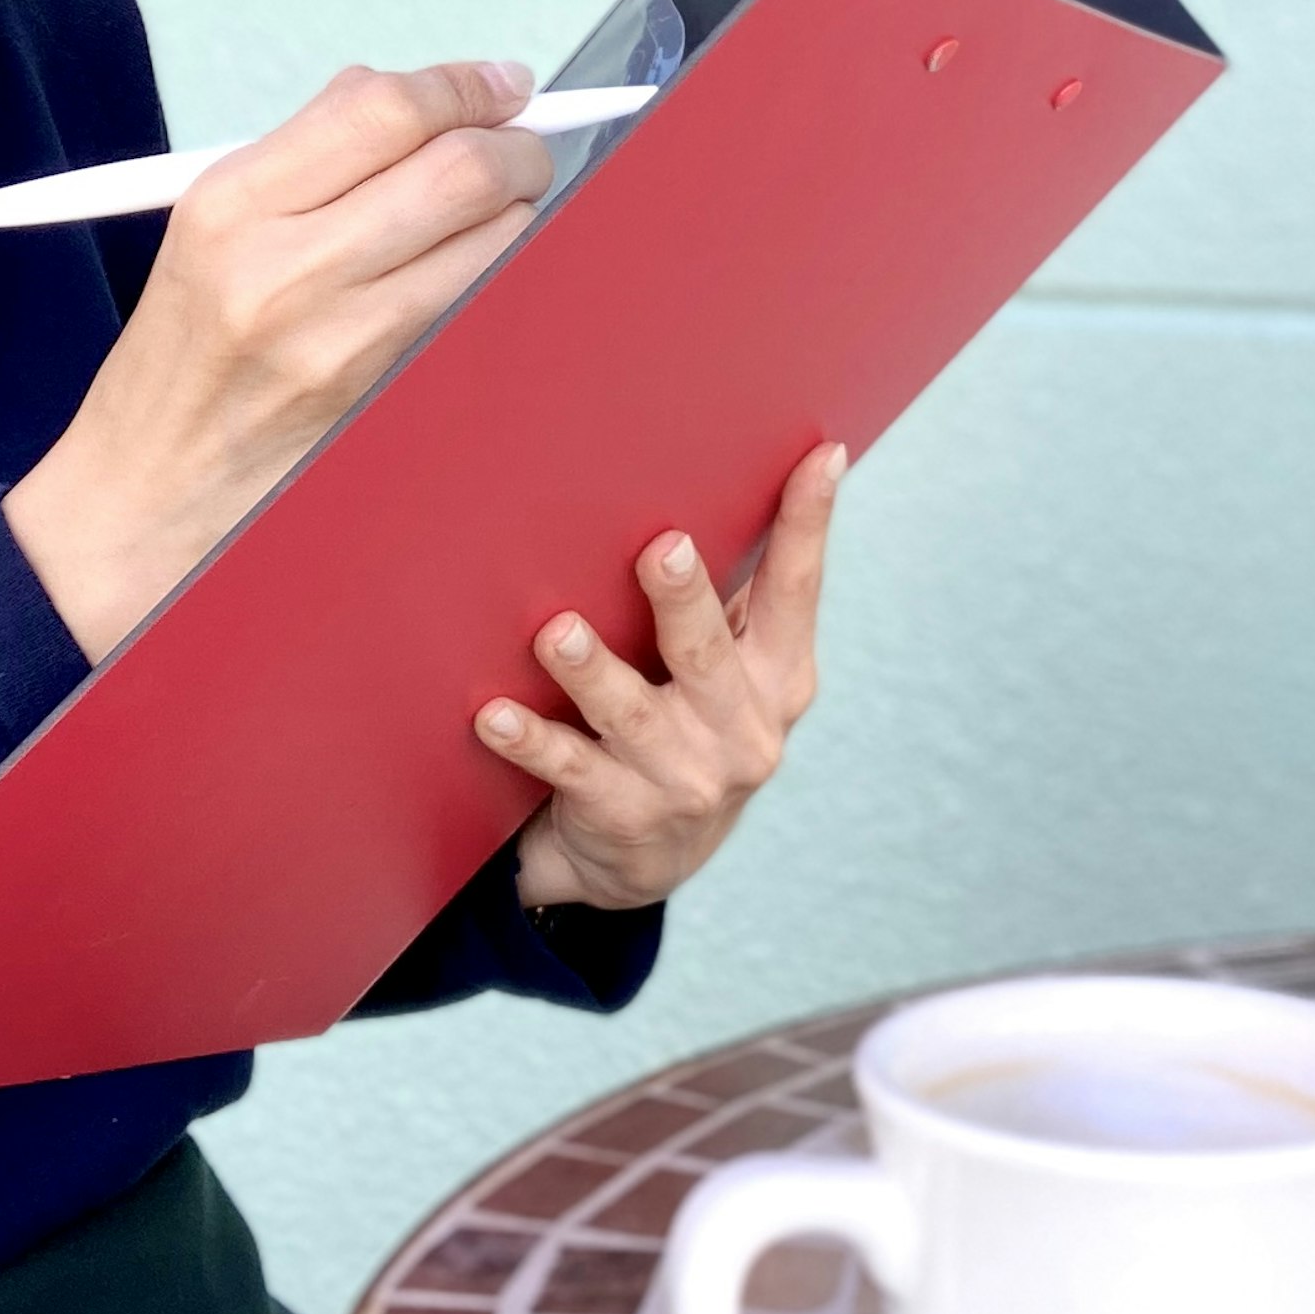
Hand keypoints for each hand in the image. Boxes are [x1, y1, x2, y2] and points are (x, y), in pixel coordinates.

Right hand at [6, 60, 550, 661]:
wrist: (149, 492)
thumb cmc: (184, 354)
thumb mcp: (209, 229)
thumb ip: (310, 149)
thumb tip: (414, 96)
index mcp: (233, 204)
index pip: (384, 108)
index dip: (465, 86)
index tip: (504, 84)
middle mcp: (287, 267)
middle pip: (459, 169)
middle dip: (517, 146)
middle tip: (522, 143)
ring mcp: (343, 338)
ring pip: (495, 240)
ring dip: (521, 213)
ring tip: (503, 210)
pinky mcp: (386, 393)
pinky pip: (480, 306)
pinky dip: (503, 273)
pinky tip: (484, 268)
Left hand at [478, 439, 841, 912]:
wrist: (649, 858)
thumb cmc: (688, 728)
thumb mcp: (733, 676)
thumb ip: (733, 601)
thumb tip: (716, 477)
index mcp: (778, 678)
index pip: (798, 590)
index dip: (810, 524)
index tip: (821, 456)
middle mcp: (741, 730)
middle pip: (707, 655)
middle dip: (684, 602)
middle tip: (664, 548)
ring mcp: (683, 779)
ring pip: (632, 715)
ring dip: (592, 673)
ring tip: (558, 633)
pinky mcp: (623, 815)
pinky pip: (569, 770)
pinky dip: (530, 742)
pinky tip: (493, 717)